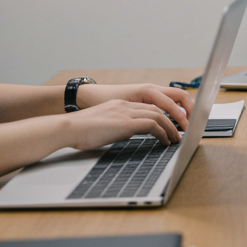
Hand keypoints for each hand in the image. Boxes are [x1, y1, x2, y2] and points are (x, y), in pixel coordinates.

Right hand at [63, 99, 182, 149]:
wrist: (68, 128)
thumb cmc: (80, 131)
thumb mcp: (104, 126)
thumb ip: (118, 126)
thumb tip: (128, 134)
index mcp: (120, 104)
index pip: (147, 106)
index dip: (161, 115)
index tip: (169, 125)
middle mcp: (125, 105)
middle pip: (157, 109)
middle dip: (171, 120)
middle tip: (178, 132)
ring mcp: (126, 112)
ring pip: (158, 115)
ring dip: (170, 128)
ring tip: (176, 139)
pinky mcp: (125, 123)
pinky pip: (152, 125)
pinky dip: (162, 133)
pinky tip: (165, 142)